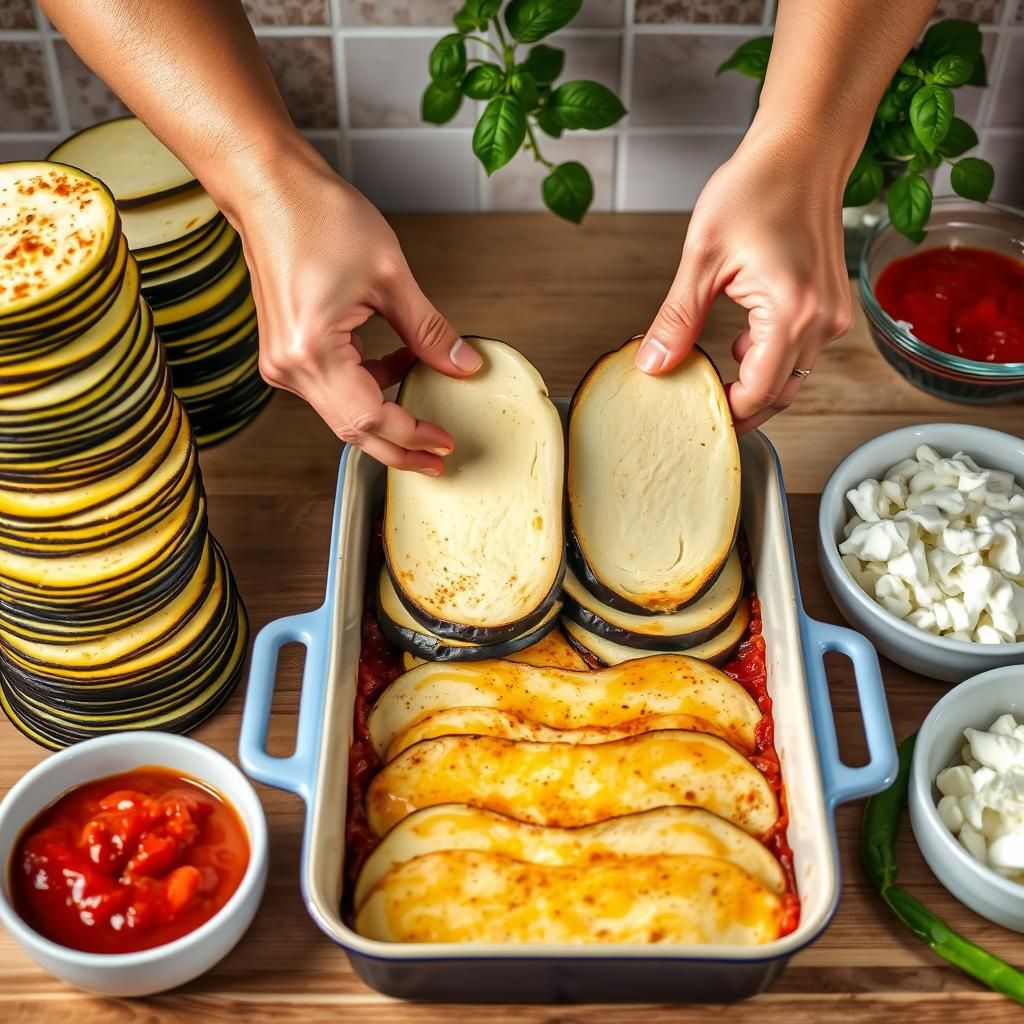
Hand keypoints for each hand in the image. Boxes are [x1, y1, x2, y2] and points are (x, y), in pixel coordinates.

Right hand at [228, 145, 479, 473]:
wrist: (269, 187)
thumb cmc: (319, 217)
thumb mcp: (390, 276)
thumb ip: (428, 330)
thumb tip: (462, 365)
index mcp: (312, 352)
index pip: (372, 417)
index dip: (413, 435)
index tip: (446, 443)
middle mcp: (289, 367)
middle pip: (352, 430)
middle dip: (399, 446)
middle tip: (438, 457)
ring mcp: (281, 363)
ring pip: (341, 413)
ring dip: (385, 413)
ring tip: (425, 406)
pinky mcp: (284, 353)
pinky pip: (330, 390)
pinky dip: (366, 388)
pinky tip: (395, 367)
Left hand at [636, 125, 853, 432]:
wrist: (804, 148)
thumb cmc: (758, 186)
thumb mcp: (702, 257)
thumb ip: (678, 319)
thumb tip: (653, 365)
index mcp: (792, 312)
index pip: (758, 393)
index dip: (724, 414)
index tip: (690, 417)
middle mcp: (823, 321)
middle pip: (778, 395)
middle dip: (738, 410)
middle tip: (695, 412)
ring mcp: (833, 315)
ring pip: (792, 378)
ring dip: (752, 385)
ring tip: (709, 381)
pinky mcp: (831, 307)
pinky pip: (800, 353)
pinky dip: (768, 361)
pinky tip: (736, 347)